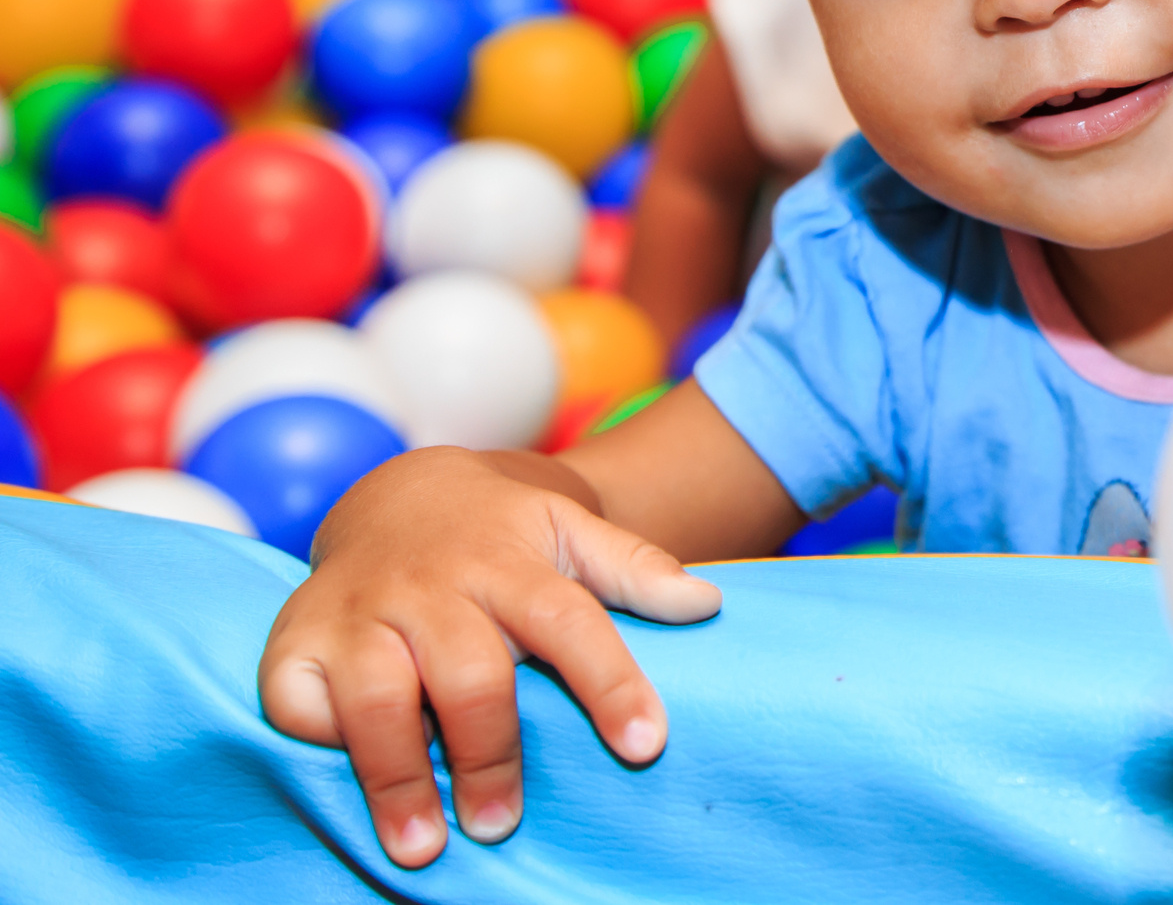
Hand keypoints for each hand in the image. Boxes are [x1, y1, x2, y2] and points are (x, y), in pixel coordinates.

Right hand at [258, 447, 723, 868]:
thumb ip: (636, 569)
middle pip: (470, 675)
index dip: (611, 683)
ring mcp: (358, 612)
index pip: (570, 621)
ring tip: (424, 845)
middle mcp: (431, 587)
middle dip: (490, 754)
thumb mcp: (570, 531)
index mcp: (510, 563)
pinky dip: (319, 742)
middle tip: (503, 824)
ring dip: (399, 776)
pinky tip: (346, 779)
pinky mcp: (294, 639)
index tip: (645, 745)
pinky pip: (297, 702)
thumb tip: (707, 604)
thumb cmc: (499, 536)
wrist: (397, 497)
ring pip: (377, 698)